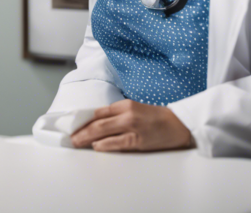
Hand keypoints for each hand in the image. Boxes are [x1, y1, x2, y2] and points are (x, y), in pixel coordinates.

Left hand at [71, 100, 193, 151]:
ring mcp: (132, 127)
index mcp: (126, 104)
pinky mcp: (138, 141)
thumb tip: (99, 122)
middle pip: (98, 122)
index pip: (100, 111)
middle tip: (72, 137)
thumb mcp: (136, 109)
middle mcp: (127, 114)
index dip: (86, 119)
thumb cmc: (156, 117)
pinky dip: (104, 144)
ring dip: (88, 138)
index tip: (76, 125)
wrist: (178, 125)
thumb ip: (118, 114)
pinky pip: (117, 143)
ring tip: (78, 143)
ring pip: (104, 132)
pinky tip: (95, 146)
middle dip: (82, 130)